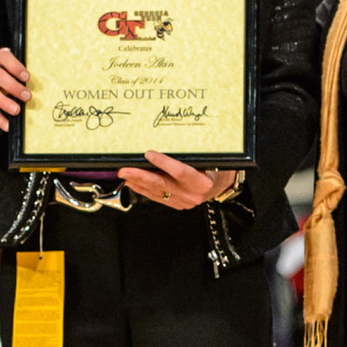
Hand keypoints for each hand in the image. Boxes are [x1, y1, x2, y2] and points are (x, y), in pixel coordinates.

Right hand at [0, 47, 28, 129]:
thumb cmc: (4, 75)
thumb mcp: (10, 69)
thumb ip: (22, 74)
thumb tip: (46, 85)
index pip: (4, 57)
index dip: (15, 66)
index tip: (27, 77)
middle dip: (13, 87)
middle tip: (27, 96)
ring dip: (5, 103)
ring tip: (17, 111)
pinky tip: (8, 125)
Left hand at [118, 151, 236, 210]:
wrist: (221, 185)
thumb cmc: (216, 168)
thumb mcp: (210, 159)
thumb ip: (193, 155)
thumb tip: (170, 142)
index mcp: (203, 182)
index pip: (181, 172)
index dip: (164, 162)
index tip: (149, 153)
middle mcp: (193, 194)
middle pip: (163, 184)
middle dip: (141, 176)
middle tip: (125, 170)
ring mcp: (184, 202)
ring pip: (157, 192)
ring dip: (138, 183)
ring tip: (125, 175)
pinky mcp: (177, 204)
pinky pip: (158, 197)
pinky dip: (144, 189)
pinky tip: (133, 183)